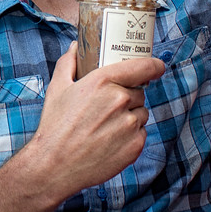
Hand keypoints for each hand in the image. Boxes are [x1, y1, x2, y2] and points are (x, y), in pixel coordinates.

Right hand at [26, 43, 163, 198]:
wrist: (55, 164)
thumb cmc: (55, 125)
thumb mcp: (57, 88)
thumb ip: (69, 63)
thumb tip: (75, 47)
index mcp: (103, 81)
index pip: (143, 67)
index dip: (154, 66)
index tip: (156, 67)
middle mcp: (120, 100)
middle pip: (138, 92)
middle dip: (127, 97)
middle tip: (107, 108)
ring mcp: (129, 124)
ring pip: (141, 113)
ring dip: (130, 116)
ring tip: (106, 126)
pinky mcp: (135, 146)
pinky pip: (141, 133)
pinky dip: (130, 135)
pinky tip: (110, 140)